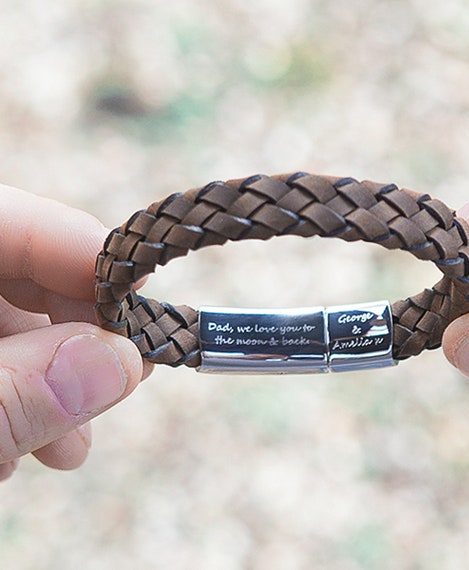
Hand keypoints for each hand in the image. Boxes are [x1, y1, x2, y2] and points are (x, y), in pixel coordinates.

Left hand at [0, 185, 144, 480]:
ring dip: (45, 380)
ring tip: (66, 446)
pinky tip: (16, 447)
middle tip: (120, 381)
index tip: (143, 290)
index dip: (79, 247)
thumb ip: (15, 394)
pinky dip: (11, 394)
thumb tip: (121, 361)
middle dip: (73, 332)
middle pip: (13, 271)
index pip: (3, 219)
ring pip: (1, 320)